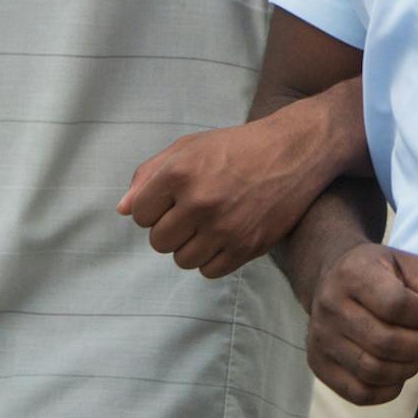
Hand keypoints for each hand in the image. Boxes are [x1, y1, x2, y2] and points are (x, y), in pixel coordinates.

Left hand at [118, 107, 336, 278]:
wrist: (294, 150)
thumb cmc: (237, 147)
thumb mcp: (190, 147)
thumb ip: (150, 174)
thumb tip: (122, 210)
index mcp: (180, 173)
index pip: (139, 215)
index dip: (154, 208)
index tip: (174, 199)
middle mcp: (199, 201)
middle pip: (158, 241)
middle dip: (171, 229)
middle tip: (194, 212)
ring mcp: (224, 227)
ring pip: (182, 259)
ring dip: (192, 245)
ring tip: (211, 223)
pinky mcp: (247, 246)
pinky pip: (209, 271)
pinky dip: (213, 258)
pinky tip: (226, 235)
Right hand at [308, 242, 417, 404]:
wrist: (331, 277)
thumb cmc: (377, 271)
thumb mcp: (406, 264)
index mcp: (353, 275)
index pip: (396, 305)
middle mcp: (330, 307)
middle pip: (386, 343)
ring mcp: (320, 339)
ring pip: (373, 371)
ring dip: (408, 368)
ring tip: (415, 352)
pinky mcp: (318, 364)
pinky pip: (359, 393)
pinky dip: (388, 389)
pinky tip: (398, 370)